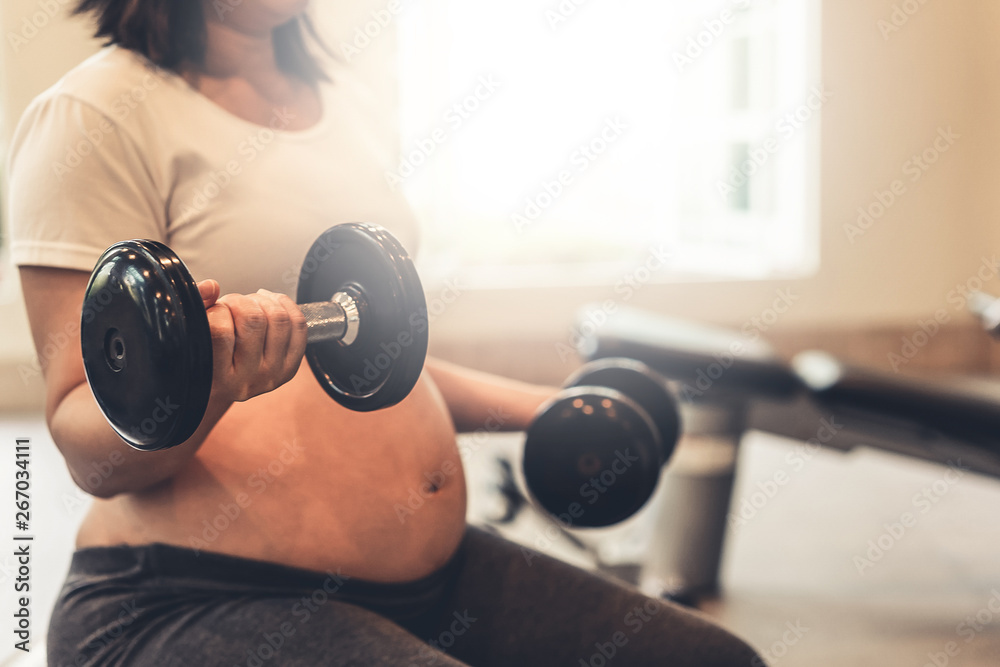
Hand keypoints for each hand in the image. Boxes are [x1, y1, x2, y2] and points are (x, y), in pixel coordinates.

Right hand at [198, 280, 307, 402]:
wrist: (223, 387)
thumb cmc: (206, 360)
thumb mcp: (193, 340)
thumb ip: (197, 309)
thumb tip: (210, 287)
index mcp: (219, 377)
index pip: (220, 331)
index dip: (217, 310)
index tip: (215, 311)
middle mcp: (249, 379)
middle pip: (254, 320)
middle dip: (240, 301)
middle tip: (232, 305)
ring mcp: (274, 373)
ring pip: (279, 318)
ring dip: (262, 301)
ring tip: (249, 304)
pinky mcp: (291, 365)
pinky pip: (298, 325)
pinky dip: (285, 304)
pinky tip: (270, 303)